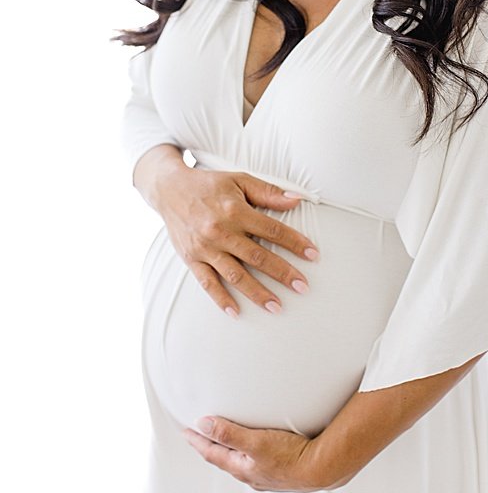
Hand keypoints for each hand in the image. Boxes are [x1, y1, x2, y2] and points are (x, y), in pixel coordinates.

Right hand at [134, 145, 317, 316]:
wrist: (169, 189)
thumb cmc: (210, 184)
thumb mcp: (240, 180)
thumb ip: (269, 192)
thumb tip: (297, 199)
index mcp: (235, 211)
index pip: (273, 230)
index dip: (295, 243)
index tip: (313, 255)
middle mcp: (220, 232)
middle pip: (257, 257)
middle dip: (282, 273)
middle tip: (303, 287)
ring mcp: (205, 248)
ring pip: (235, 275)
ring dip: (257, 293)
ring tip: (277, 306)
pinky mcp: (191, 259)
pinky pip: (207, 283)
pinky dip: (221, 299)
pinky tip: (236, 312)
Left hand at [184, 417, 343, 491]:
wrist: (321, 468)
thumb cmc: (291, 457)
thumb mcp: (255, 442)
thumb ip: (229, 433)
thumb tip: (203, 425)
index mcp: (240, 467)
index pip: (211, 453)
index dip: (197, 441)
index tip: (186, 431)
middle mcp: (250, 473)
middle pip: (224, 458)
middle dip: (211, 446)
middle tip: (201, 435)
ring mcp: (265, 474)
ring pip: (241, 460)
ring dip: (231, 449)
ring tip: (228, 439)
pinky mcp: (280, 470)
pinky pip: (258, 460)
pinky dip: (251, 452)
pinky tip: (260, 447)